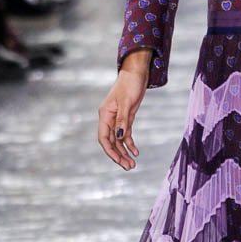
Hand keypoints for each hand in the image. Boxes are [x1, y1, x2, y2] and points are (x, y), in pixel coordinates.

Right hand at [98, 54, 150, 168]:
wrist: (137, 74)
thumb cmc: (130, 85)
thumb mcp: (127, 102)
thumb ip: (123, 120)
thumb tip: (119, 137)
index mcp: (105, 115)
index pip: (104, 137)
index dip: (110, 151)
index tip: (119, 161)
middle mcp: (109, 119)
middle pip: (111, 142)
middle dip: (118, 155)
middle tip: (128, 167)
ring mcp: (117, 119)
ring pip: (118, 140)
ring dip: (124, 152)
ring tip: (132, 164)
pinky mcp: (126, 118)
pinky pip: (126, 135)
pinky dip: (130, 144)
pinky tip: (135, 152)